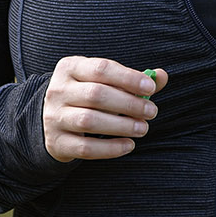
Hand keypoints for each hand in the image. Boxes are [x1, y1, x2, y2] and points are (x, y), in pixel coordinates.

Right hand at [42, 57, 166, 161]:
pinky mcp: (56, 142)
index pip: (101, 69)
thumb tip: (162, 76)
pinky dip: (110, 148)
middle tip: (151, 111)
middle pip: (96, 95)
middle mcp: (58, 90)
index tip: (151, 87)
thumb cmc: (87, 96)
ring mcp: (54, 117)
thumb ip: (133, 79)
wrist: (53, 121)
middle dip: (129, 103)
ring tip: (143, 128)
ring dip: (122, 126)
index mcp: (70, 67)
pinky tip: (129, 145)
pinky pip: (85, 148)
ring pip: (89, 121)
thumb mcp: (104, 81)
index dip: (128, 78)